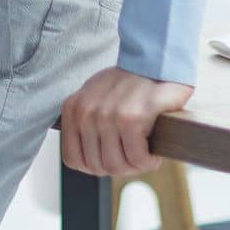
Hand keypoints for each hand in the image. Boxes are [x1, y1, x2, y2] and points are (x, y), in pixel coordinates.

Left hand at [59, 66, 192, 175]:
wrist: (156, 61)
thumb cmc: (128, 84)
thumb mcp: (95, 98)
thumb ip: (84, 124)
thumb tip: (86, 162)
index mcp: (73, 109)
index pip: (73, 159)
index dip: (96, 165)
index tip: (113, 156)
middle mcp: (86, 113)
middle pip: (97, 167)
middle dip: (120, 167)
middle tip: (135, 155)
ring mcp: (107, 115)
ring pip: (117, 166)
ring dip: (136, 166)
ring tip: (145, 153)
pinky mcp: (131, 118)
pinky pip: (137, 158)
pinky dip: (149, 160)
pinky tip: (153, 150)